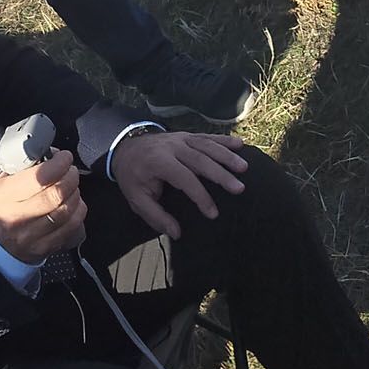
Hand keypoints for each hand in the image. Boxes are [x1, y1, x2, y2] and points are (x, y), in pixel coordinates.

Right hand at [0, 149, 85, 262]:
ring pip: (66, 212)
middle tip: (71, 171)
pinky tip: (75, 205)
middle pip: (56, 195)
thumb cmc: (7, 204)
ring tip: (72, 187)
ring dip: (76, 194)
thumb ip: (26, 164)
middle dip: (71, 178)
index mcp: (5, 195)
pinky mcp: (45, 249)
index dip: (58, 164)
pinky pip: (72, 228)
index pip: (39, 178)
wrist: (0, 241)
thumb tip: (53, 154)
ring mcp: (31, 236)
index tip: (65, 157)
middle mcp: (16, 217)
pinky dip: (79, 212)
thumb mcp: (5, 180)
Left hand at [112, 131, 247, 239]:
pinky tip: (240, 145)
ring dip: (227, 156)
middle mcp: (172, 147)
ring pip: (207, 146)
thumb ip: (156, 216)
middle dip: (221, 175)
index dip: (200, 196)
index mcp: (158, 162)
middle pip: (201, 160)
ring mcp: (181, 139)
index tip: (213, 213)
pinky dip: (224, 140)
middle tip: (239, 189)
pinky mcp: (187, 136)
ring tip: (244, 168)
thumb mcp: (136, 199)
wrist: (124, 147)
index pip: (184, 179)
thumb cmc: (133, 176)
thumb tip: (177, 233)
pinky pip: (207, 137)